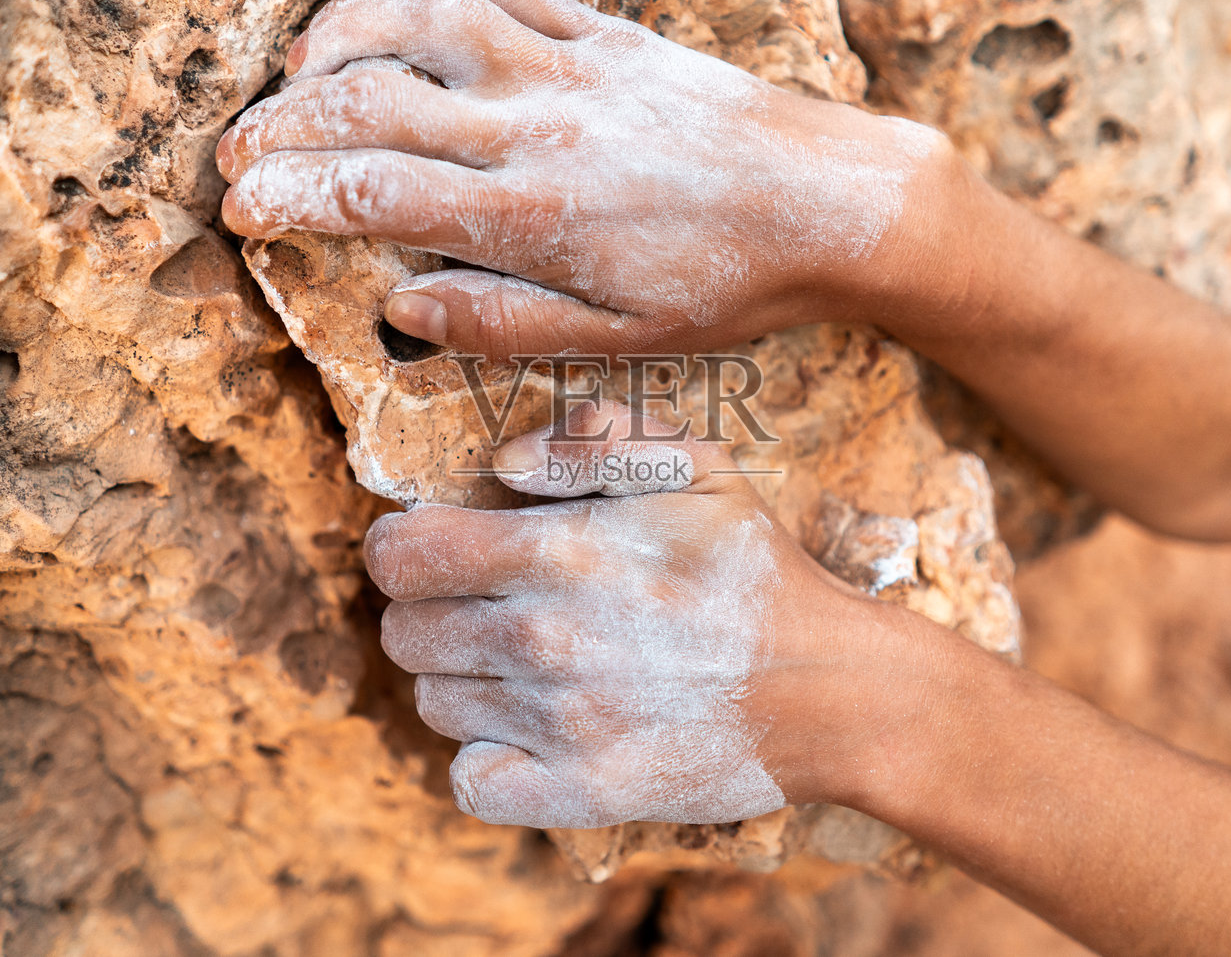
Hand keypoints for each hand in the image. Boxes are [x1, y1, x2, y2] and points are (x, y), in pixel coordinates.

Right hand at [219, 0, 951, 358]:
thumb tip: (400, 310)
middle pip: (372, 104)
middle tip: (234, 154)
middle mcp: (537, 127)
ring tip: (296, 76)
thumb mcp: (620, 339)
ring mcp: (568, 67)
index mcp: (533, 216)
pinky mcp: (603, 32)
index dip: (289, 197)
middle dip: (283, 126)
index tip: (241, 210)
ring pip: (422, 22)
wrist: (830, 203)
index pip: (374, 193)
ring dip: (340, 39)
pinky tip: (392, 11)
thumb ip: (502, 324)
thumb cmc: (728, 286)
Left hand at [364, 402, 897, 827]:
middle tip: (487, 604)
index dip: (402, 545)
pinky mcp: (580, 793)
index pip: (401, 555)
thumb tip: (501, 464)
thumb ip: (591, 438)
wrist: (828, 688)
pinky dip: (485, 758)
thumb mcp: (693, 463)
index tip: (433, 547)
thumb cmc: (753, 569)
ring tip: (521, 662)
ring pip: (435, 702)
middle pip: (404, 631)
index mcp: (558, 553)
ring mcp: (558, 725)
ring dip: (462, 679)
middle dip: (431, 610)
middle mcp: (542, 641)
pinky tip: (525, 729)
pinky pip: (471, 781)